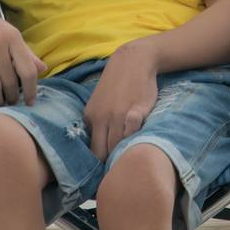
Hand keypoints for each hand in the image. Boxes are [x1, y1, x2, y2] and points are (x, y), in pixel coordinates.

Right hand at [0, 0, 47, 109]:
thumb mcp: (7, 32)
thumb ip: (25, 52)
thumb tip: (43, 69)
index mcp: (12, 36)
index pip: (28, 70)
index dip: (32, 90)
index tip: (30, 103)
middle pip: (10, 81)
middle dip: (12, 97)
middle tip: (12, 105)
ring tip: (0, 105)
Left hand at [84, 41, 159, 160]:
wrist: (133, 61)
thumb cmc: (117, 84)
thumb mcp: (98, 103)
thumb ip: (97, 123)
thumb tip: (98, 149)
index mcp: (91, 117)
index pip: (92, 151)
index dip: (100, 162)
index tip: (107, 167)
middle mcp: (102, 118)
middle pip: (104, 152)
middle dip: (111, 161)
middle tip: (120, 166)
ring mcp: (119, 115)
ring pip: (118, 145)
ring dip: (124, 151)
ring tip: (130, 155)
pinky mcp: (136, 111)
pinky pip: (133, 133)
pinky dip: (135, 138)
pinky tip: (139, 138)